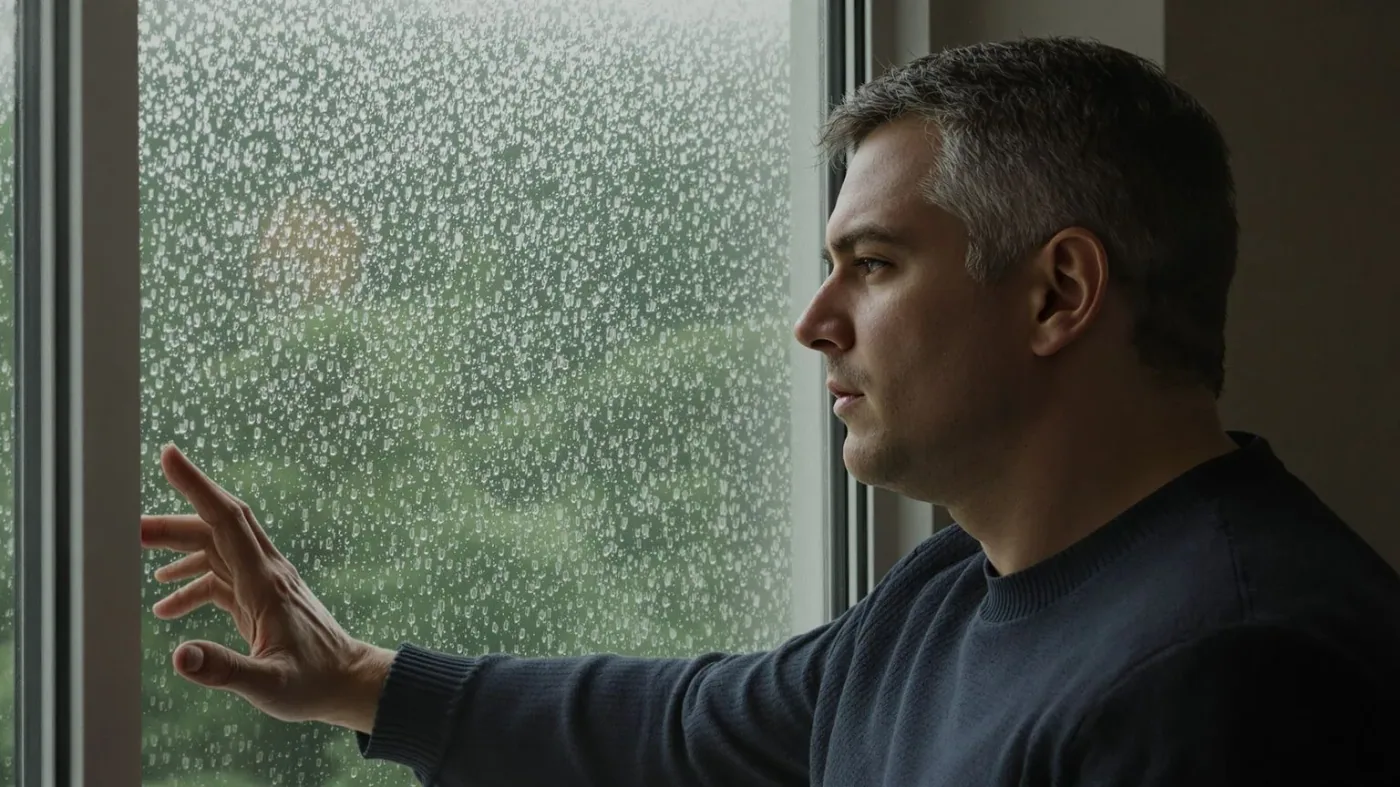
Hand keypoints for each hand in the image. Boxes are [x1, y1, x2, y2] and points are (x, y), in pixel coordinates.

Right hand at [141, 444, 395, 732]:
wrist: (347, 682)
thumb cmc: (313, 682)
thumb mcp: (268, 685)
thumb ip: (224, 670)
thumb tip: (178, 656)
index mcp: (265, 582)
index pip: (227, 519)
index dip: (198, 486)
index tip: (170, 455)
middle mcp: (265, 572)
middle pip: (216, 527)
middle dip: (174, 519)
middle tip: (129, 525)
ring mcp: (264, 582)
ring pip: (217, 547)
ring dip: (178, 547)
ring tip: (136, 552)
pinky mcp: (261, 597)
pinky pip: (221, 576)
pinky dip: (193, 582)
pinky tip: (167, 606)